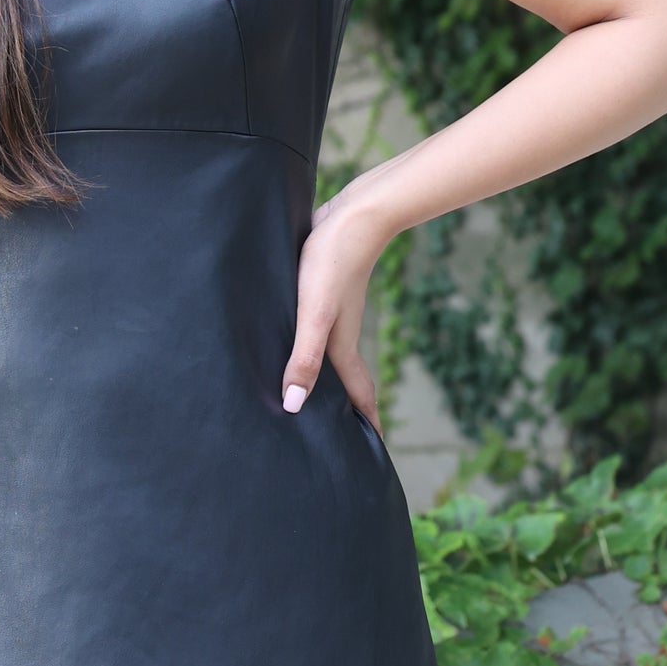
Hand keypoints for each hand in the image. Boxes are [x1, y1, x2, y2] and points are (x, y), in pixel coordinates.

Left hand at [280, 184, 384, 430]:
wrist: (353, 214)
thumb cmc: (332, 263)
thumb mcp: (314, 314)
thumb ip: (304, 357)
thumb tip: (295, 407)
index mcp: (341, 345)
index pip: (358, 394)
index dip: (366, 423)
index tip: (373, 451)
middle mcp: (340, 332)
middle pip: (345, 378)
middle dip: (346, 408)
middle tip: (341, 436)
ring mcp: (333, 310)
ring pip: (330, 352)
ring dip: (327, 376)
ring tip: (313, 396)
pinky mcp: (321, 289)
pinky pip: (317, 328)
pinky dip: (311, 345)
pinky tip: (293, 340)